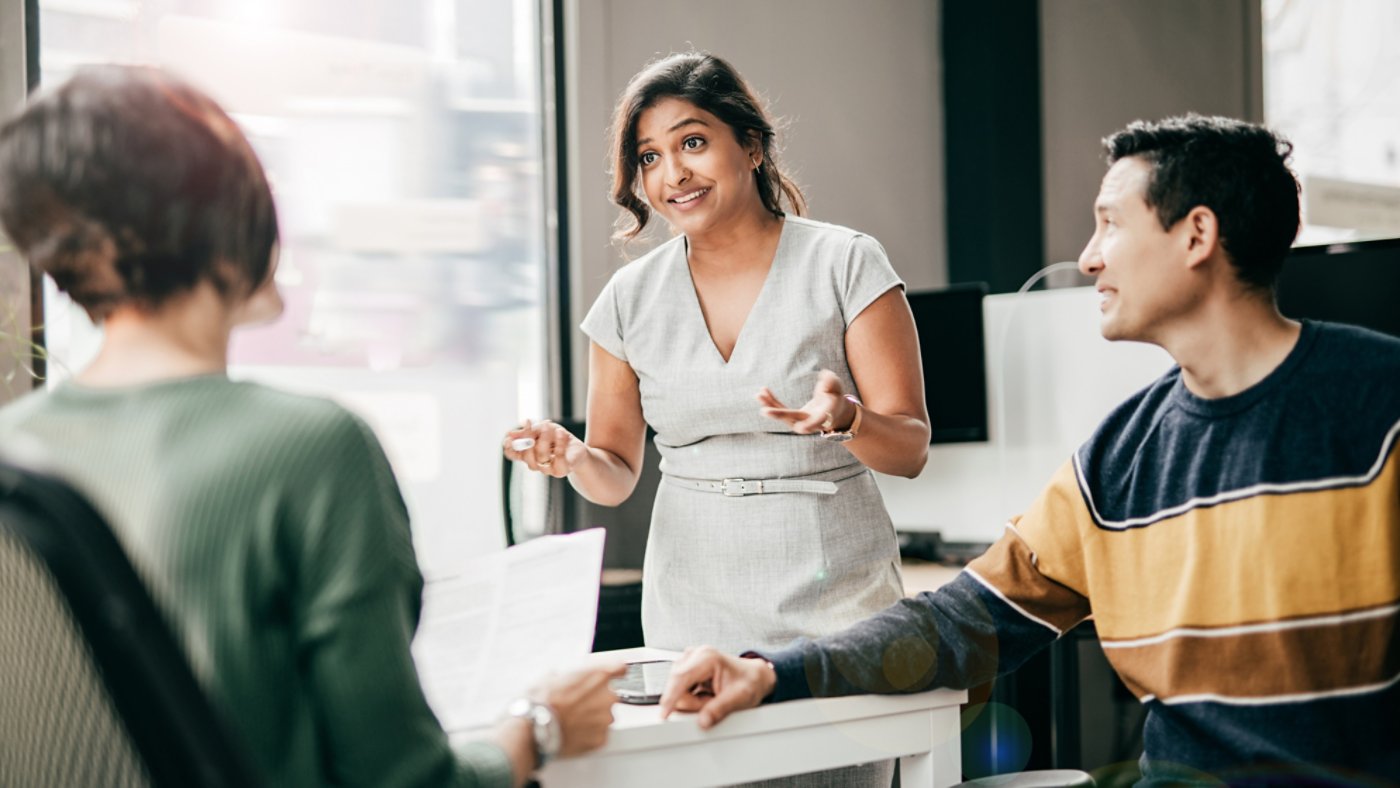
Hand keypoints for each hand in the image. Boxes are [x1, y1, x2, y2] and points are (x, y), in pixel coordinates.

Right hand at [502, 419, 589, 477]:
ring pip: (541, 457)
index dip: (509, 448)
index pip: (513, 455)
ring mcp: (548, 469)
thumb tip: (511, 434)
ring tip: (550, 425)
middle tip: (534, 424)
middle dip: (529, 439)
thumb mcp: (543, 428)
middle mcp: (536, 464)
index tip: (509, 439)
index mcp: (527, 454)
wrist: (577, 448)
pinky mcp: (562, 470)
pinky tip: (561, 433)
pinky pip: (558, 460)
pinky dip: (559, 445)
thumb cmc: (558, 438)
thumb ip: (528, 431)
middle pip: (527, 457)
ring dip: (545, 439)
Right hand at [535, 662, 625, 756]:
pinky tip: (573, 733)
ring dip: (592, 717)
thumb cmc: (542, 702)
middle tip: (577, 704)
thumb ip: (562, 676)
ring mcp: (606, 719)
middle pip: (609, 696)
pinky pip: (599, 734)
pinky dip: (589, 734)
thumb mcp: (549, 678)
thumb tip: (557, 677)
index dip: (615, 672)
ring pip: (604, 716)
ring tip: (572, 721)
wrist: (537, 729)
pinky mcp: (601, 739)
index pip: (619, 668)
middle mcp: (607, 697)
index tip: (613, 675)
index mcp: (599, 676)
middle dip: (596, 699)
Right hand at [659, 646, 775, 728]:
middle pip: (677, 685)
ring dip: (692, 700)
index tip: (664, 714)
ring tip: (712, 698)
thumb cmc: (749, 682)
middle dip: (692, 702)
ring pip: (677, 688)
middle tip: (713, 703)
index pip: (681, 678)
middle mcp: (695, 654)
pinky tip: (706, 695)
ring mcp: (690, 660)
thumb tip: (703, 721)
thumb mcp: (740, 698)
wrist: (754, 676)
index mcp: (707, 657)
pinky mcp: (688, 668)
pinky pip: (680, 689)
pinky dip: (692, 697)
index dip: (671, 697)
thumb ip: (720, 710)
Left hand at [757, 369, 853, 434]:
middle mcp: (810, 421)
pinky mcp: (793, 417)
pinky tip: (762, 392)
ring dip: (770, 406)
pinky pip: (780, 411)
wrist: (832, 410)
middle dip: (780, 415)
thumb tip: (825, 375)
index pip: (818, 421)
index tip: (801, 428)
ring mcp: (800, 421)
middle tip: (765, 411)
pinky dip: (771, 402)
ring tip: (758, 395)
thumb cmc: (835, 396)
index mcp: (825, 416)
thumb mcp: (836, 387)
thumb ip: (831, 382)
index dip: (811, 424)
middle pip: (794, 420)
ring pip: (783, 416)